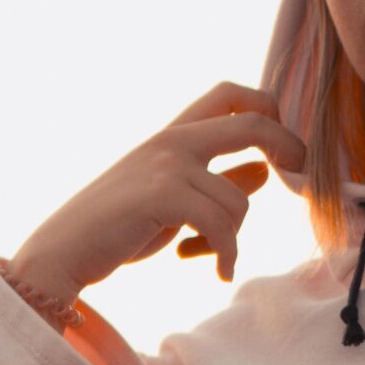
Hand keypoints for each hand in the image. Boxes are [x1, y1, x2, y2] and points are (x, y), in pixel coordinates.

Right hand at [13, 81, 305, 290]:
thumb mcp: (173, 197)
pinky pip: (221, 225)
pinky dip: (226, 254)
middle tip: (301, 176)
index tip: (286, 149)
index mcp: (174, 134)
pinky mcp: (161, 195)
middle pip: (252, 123)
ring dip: (235, 237)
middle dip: (289, 147)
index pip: (231, 95)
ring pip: (238, 199)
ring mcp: (166, 165)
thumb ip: (217, 179)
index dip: (270, 111)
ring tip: (213, 256)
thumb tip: (265, 170)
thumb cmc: (117, 227)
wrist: (63, 253)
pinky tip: (217, 270)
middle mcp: (173, 141)